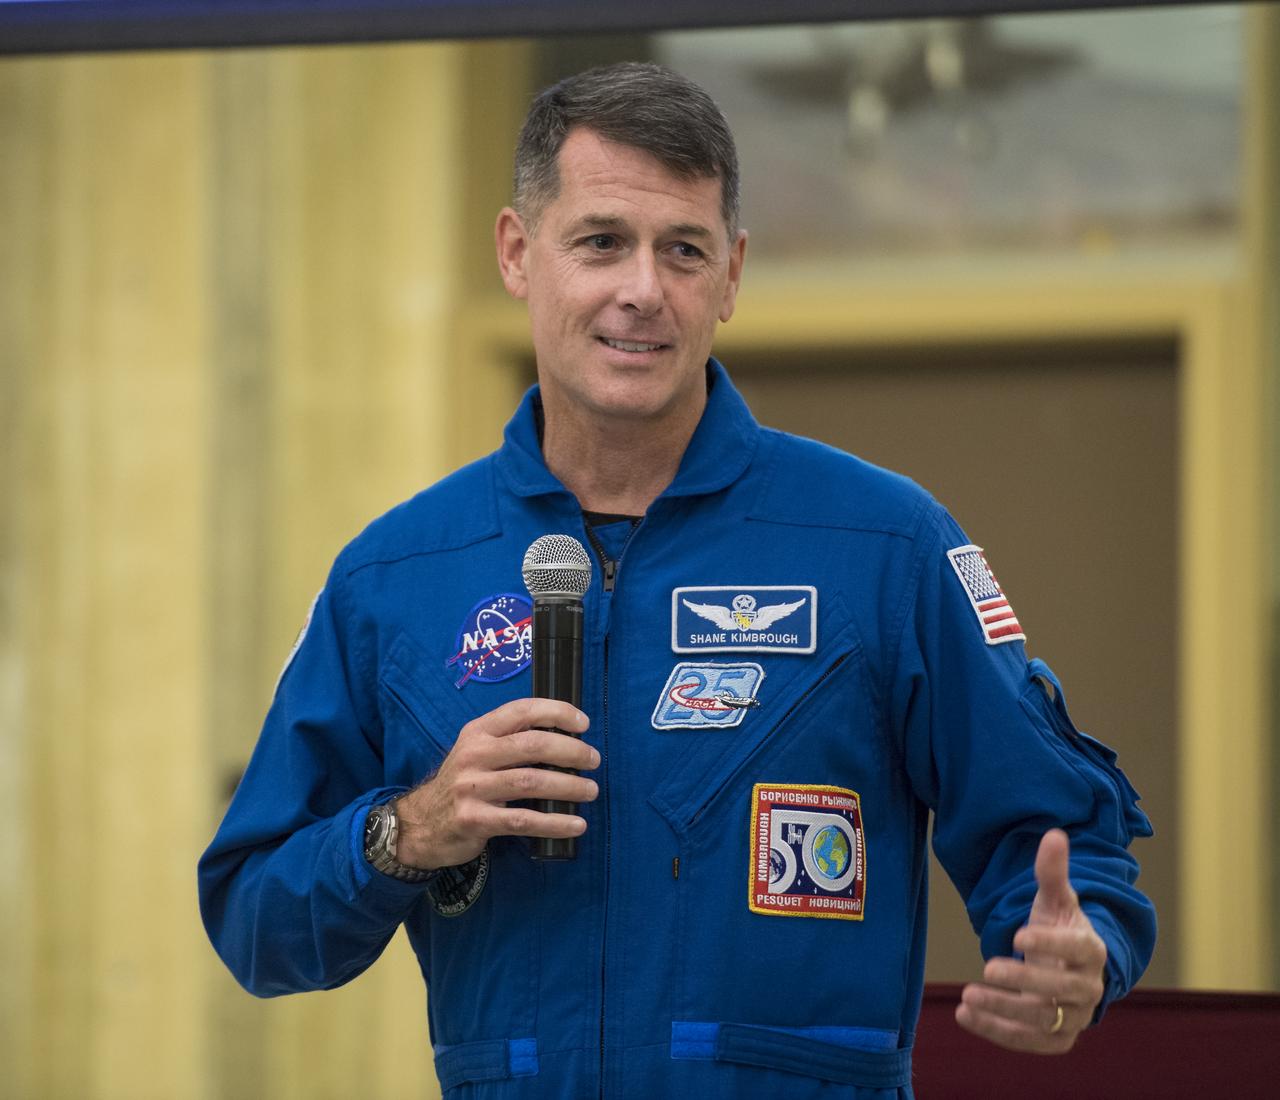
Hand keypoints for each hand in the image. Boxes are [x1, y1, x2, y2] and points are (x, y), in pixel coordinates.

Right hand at [393, 698, 598, 870]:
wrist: (421, 824)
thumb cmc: (464, 783)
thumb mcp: (477, 752)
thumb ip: (511, 740)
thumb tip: (566, 737)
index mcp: (478, 731)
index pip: (522, 710)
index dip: (557, 712)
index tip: (584, 723)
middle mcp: (474, 755)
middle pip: (532, 745)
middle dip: (571, 750)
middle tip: (593, 759)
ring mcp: (472, 788)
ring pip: (531, 781)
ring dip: (569, 786)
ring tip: (591, 790)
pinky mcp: (475, 820)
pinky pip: (524, 821)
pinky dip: (555, 822)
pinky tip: (576, 824)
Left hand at [955, 829, 1106, 1052]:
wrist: (1071, 970)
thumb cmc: (1060, 928)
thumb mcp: (1055, 900)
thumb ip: (1052, 872)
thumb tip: (1054, 834)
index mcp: (1092, 951)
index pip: (1078, 951)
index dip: (1050, 945)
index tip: (1017, 936)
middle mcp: (1089, 989)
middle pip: (1061, 992)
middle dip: (1024, 982)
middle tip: (987, 968)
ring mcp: (1074, 1017)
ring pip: (1043, 1021)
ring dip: (1004, 1011)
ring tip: (968, 996)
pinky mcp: (1057, 1039)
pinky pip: (1031, 1042)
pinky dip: (998, 1032)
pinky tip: (965, 1015)